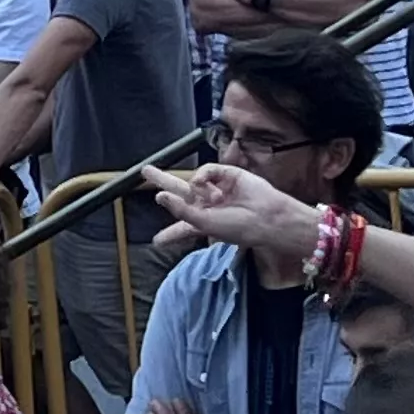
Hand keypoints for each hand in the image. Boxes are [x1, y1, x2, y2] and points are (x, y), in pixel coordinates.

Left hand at [143, 160, 323, 263]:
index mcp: (203, 223)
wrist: (268, 217)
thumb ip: (181, 211)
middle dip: (164, 184)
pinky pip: (207, 171)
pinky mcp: (228, 176)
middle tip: (146, 172)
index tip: (157, 241)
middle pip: (181, 194)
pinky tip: (199, 181)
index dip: (170, 235)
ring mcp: (218, 190)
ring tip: (148, 174)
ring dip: (170, 179)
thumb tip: (160, 196)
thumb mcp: (204, 223)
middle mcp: (209, 206)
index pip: (182, 229)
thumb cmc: (238, 227)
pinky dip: (200, 175)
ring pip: (190, 180)